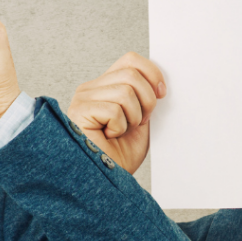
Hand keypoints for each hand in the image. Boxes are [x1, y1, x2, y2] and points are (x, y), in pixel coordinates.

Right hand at [68, 52, 166, 173]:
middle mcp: (90, 89)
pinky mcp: (80, 111)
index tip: (161, 95)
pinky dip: (119, 127)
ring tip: (121, 131)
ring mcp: (82, 99)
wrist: (107, 181)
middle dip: (147, 101)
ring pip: (125, 91)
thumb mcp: (141, 119)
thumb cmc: (120, 154)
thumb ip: (145, 96)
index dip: (152, 74)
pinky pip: (114, 109)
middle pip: (131, 74)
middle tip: (138, 122)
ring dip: (133, 117)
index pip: (130, 60)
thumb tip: (159, 81)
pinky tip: (109, 136)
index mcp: (105, 86)